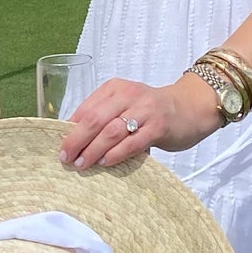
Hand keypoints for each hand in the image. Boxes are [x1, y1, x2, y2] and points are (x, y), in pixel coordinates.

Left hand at [59, 72, 222, 170]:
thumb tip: (74, 139)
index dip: (69, 129)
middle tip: (66, 158)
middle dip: (76, 140)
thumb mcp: (125, 105)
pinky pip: (132, 142)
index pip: (86, 108)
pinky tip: (105, 163)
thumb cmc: (152, 111)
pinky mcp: (159, 126)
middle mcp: (129, 95)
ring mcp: (145, 110)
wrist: (191, 107)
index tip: (60, 147)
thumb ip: (104, 116)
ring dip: (93, 150)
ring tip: (82, 164)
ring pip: (111, 131)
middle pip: (94, 119)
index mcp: (115, 88)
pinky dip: (116, 154)